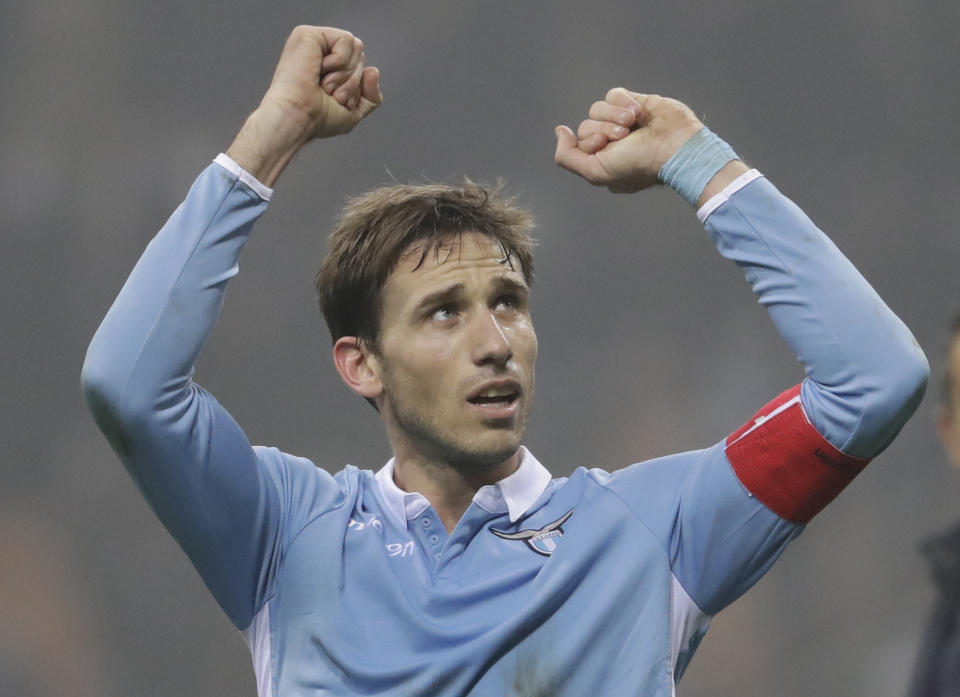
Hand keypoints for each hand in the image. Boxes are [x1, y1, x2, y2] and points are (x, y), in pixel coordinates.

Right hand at [227, 25, 382, 185]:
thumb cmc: (318, 119)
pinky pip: (346, 40)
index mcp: (329, 67)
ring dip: (345, 74)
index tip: (334, 99)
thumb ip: (371, 96)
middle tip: (327, 92)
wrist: (298, 118)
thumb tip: (373, 70)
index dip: (356, 87)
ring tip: (322, 84)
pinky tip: (319, 69)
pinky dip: (339, 61)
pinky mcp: (308, 34)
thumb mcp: (353, 112)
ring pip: (357, 46)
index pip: (362, 66)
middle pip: (361, 55)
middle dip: (351, 81)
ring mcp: (314, 41)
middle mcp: (321, 52)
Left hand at [554, 89, 701, 193]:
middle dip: (604, 129)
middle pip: (586, 125)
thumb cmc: (638, 164)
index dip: (590, 141)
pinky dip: (623, 101)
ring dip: (615, 115)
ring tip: (633, 124)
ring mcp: (621, 122)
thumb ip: (568, 157)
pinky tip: (638, 112)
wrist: (675, 146)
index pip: (580, 143)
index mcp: (602, 161)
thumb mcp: (595, 172)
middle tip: (625, 137)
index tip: (606, 146)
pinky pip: (613, 94)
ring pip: (597, 108)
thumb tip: (560, 132)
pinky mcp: (634, 104)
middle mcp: (610, 142)